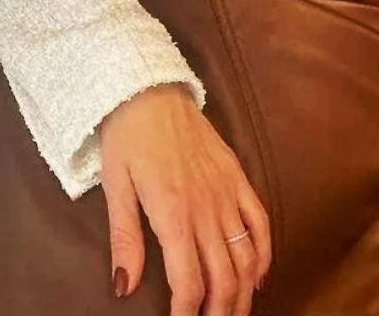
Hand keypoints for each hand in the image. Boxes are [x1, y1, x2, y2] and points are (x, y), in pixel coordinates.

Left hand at [99, 85, 270, 315]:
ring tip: (234, 313)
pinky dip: (263, 254)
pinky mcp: (237, 176)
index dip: (187, 313)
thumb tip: (124, 288)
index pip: (189, 281)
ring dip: (243, 293)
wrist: (147, 86)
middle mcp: (206, 207)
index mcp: (173, 213)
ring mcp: (226, 192)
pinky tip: (257, 276)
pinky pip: (260, 222)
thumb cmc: (125, 135)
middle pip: (223, 277)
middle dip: (219, 312)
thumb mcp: (115, 185)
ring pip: (245, 257)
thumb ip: (124, 239)